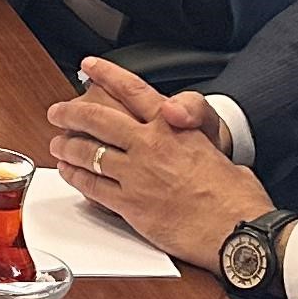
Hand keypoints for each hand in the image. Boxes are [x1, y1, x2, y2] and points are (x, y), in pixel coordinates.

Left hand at [46, 57, 268, 270]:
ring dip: (67, 146)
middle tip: (57, 111)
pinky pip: (92, 186)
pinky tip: (69, 173)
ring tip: (57, 144)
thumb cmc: (237, 197)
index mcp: (174, 127)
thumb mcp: (221, 152)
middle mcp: (151, 145)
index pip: (133, 90)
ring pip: (89, 152)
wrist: (239, 232)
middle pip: (98, 119)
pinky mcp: (130, 205)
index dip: (107, 75)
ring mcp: (137, 174)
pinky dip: (76, 177)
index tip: (90, 66)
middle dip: (71, 112)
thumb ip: (197, 140)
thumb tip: (194, 138)